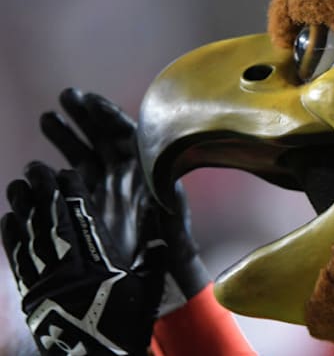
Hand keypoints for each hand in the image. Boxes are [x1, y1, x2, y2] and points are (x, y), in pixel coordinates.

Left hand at [1, 163, 164, 354]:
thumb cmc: (121, 325)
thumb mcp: (145, 292)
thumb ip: (152, 262)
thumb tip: (161, 240)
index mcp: (97, 255)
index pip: (80, 211)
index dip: (72, 189)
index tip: (68, 171)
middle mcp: (66, 259)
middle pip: (49, 214)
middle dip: (41, 187)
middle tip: (36, 167)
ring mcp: (43, 272)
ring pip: (28, 229)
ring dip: (20, 204)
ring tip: (17, 183)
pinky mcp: (28, 288)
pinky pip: (15, 253)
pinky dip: (11, 233)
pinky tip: (8, 218)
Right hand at [40, 89, 208, 314]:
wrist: (154, 278)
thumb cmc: (167, 249)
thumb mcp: (172, 224)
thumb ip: (164, 199)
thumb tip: (156, 181)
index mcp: (149, 174)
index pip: (130, 135)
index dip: (109, 116)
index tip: (89, 101)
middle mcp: (130, 178)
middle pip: (107, 139)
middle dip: (87, 116)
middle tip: (65, 96)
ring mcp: (110, 191)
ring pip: (88, 156)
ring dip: (70, 136)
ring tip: (48, 118)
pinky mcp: (94, 207)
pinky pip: (76, 180)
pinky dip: (59, 169)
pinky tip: (38, 166)